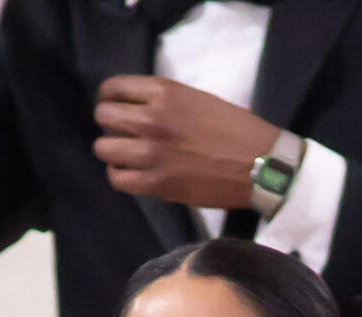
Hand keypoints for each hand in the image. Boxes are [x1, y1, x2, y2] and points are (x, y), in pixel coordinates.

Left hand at [93, 76, 277, 207]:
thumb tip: (136, 111)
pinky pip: (118, 179)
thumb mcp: (195, 98)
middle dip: (108, 124)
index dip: (108, 98)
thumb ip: (162, 101)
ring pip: (104, 149)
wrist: (258, 163)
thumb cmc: (233, 129)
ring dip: (111, 151)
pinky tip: (130, 173)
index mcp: (163, 92)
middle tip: (121, 133)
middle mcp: (152, 119)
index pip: (113, 89)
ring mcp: (152, 153)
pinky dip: (119, 175)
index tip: (114, 107)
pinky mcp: (157, 183)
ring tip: (125, 155)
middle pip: (103, 117)